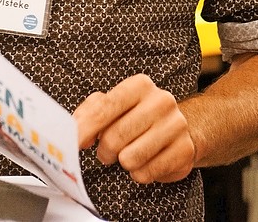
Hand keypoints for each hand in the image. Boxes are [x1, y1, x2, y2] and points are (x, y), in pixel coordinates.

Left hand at [74, 74, 195, 183]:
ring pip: (130, 158)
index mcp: (140, 85)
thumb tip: (75, 129)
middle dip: (105, 150)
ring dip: (123, 162)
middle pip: (115, 137)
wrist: (176, 129)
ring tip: (128, 154)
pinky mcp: (184, 150)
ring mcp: (176, 125)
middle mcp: (161, 101)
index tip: (73, 144)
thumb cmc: (137, 116)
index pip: (105, 107)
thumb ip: (90, 112)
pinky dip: (139, 173)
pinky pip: (146, 173)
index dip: (85, 129)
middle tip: (107, 151)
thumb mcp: (113, 105)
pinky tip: (145, 162)